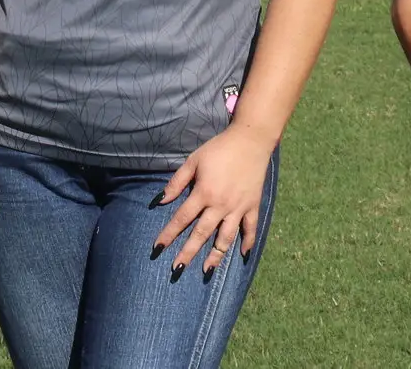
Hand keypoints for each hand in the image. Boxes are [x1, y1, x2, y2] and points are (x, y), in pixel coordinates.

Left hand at [153, 124, 274, 276]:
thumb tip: (160, 200)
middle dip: (188, 253)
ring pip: (225, 238)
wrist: (250, 140)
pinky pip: (250, 228)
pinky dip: (247, 242)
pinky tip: (243, 254)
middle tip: (176, 270)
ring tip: (206, 270)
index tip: (157, 248)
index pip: (182, 218)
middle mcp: (220, 205)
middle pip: (201, 234)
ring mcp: (238, 207)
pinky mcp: (253, 206)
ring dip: (216, 256)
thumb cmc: (219, 149)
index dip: (168, 234)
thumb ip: (177, 182)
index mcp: (204, 193)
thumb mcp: (194, 160)